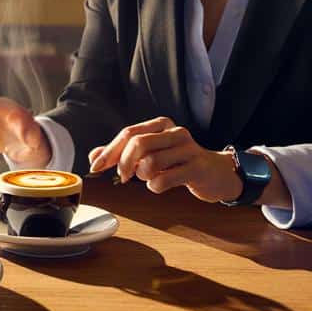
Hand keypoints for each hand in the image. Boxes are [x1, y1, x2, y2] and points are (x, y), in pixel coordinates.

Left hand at [87, 116, 242, 202]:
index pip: (128, 133)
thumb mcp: (152, 153)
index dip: (109, 151)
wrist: (217, 173)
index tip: (96, 166)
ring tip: (148, 177)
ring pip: (150, 162)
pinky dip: (155, 186)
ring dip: (142, 175)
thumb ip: (123, 153)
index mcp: (161, 125)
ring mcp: (188, 149)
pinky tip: (160, 184)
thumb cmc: (180, 162)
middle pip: (137, 143)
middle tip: (122, 177)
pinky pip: (165, 179)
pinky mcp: (196, 168)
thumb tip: (95, 156)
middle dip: (123, 163)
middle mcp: (175, 132)